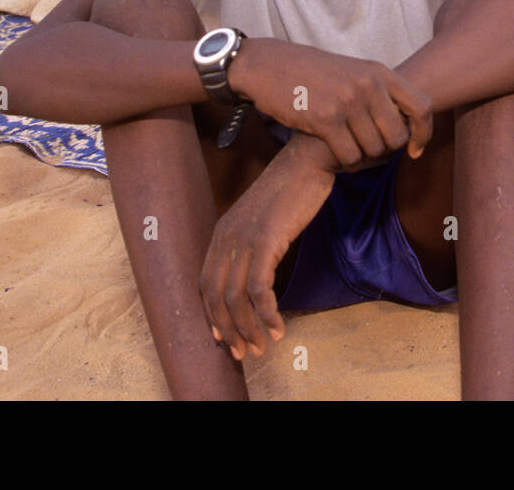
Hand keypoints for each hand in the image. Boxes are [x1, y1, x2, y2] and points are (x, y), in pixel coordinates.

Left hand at [200, 134, 335, 361]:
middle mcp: (226, 237)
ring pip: (235, 297)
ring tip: (265, 345)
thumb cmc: (291, 190)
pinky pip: (259, 288)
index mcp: (222, 233)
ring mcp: (244, 239)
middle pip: (216, 296)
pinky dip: (267, 313)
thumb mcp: (263, 219)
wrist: (308, 161)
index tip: (226, 339)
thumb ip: (253, 243)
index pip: (206, 284)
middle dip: (230, 330)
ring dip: (249, 328)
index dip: (213, 316)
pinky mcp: (265, 240)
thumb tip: (257, 274)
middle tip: (246, 353)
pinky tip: (279, 326)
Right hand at [232, 39, 432, 166]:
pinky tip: (335, 153)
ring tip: (346, 147)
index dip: (423, 134)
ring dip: (362, 157)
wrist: (268, 66)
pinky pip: (350, 156)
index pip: (422, 107)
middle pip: (397, 137)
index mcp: (379, 72)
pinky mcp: (325, 120)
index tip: (414, 150)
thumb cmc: (311, 73)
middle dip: (384, 150)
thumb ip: (379, 92)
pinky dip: (345, 162)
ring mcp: (348, 102)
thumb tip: (406, 126)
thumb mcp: (353, 71)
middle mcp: (368, 85)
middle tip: (366, 149)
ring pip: (374, 150)